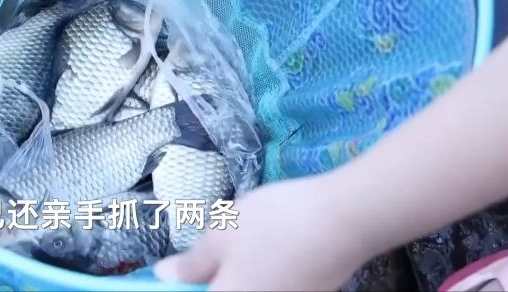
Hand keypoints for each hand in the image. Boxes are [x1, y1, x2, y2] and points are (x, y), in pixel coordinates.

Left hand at [153, 175, 369, 290]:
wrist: (343, 222)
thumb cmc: (272, 226)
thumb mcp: (221, 236)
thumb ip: (191, 263)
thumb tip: (164, 276)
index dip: (182, 286)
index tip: (179, 271)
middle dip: (211, 279)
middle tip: (203, 256)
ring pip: (248, 289)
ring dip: (236, 276)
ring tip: (238, 245)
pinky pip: (273, 288)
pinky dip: (262, 275)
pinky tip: (266, 249)